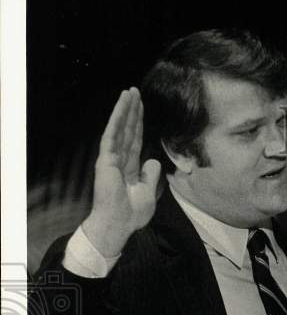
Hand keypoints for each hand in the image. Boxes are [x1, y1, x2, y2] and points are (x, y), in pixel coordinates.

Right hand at [82, 88, 160, 258]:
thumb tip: (153, 160)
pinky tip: (121, 106)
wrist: (118, 224)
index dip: (138, 123)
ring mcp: (111, 158)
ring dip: (124, 109)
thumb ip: (150, 175)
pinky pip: (112, 135)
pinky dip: (116, 120)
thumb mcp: (148, 192)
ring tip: (129, 92)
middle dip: (132, 110)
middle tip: (135, 91)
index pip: (134, 139)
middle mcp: (119, 159)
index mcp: (129, 166)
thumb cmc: (131, 213)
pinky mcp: (106, 159)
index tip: (141, 107)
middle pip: (127, 129)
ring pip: (119, 128)